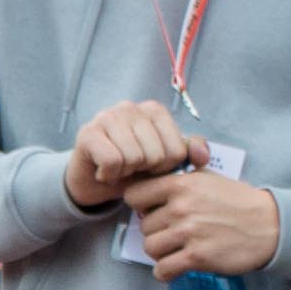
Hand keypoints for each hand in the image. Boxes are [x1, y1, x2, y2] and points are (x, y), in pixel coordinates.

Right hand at [64, 96, 202, 216]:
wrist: (94, 182)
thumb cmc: (132, 169)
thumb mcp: (164, 164)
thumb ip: (187, 155)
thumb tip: (202, 156)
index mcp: (154, 110)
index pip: (177, 150)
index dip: (165, 168)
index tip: (150, 166)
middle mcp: (130, 107)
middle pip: (156, 155)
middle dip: (144, 171)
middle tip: (131, 168)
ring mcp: (107, 116)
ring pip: (134, 158)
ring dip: (126, 173)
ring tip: (118, 168)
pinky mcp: (88, 132)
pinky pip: (112, 161)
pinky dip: (109, 174)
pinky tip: (105, 171)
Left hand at [126, 161, 283, 280]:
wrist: (269, 225)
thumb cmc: (238, 202)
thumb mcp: (207, 178)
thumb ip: (178, 180)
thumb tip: (149, 190)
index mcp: (181, 184)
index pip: (134, 195)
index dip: (141, 205)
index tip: (153, 211)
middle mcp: (182, 207)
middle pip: (144, 226)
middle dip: (156, 232)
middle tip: (175, 235)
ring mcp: (189, 233)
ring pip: (150, 248)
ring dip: (161, 253)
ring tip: (176, 251)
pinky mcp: (197, 257)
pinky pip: (162, 270)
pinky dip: (166, 272)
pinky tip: (176, 267)